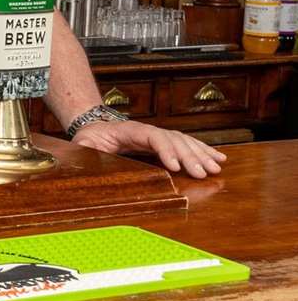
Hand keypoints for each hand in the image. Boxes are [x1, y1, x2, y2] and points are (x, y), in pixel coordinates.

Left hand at [71, 120, 226, 178]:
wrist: (94, 127)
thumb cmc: (89, 137)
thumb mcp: (82, 144)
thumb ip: (85, 149)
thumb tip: (85, 156)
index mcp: (130, 131)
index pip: (153, 137)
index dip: (166, 150)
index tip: (176, 166)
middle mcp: (148, 131)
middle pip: (173, 140)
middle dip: (189, 156)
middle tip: (203, 173)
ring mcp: (157, 135)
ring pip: (184, 141)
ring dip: (201, 154)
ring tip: (216, 168)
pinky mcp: (164, 142)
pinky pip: (186, 144)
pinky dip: (203, 150)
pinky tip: (218, 158)